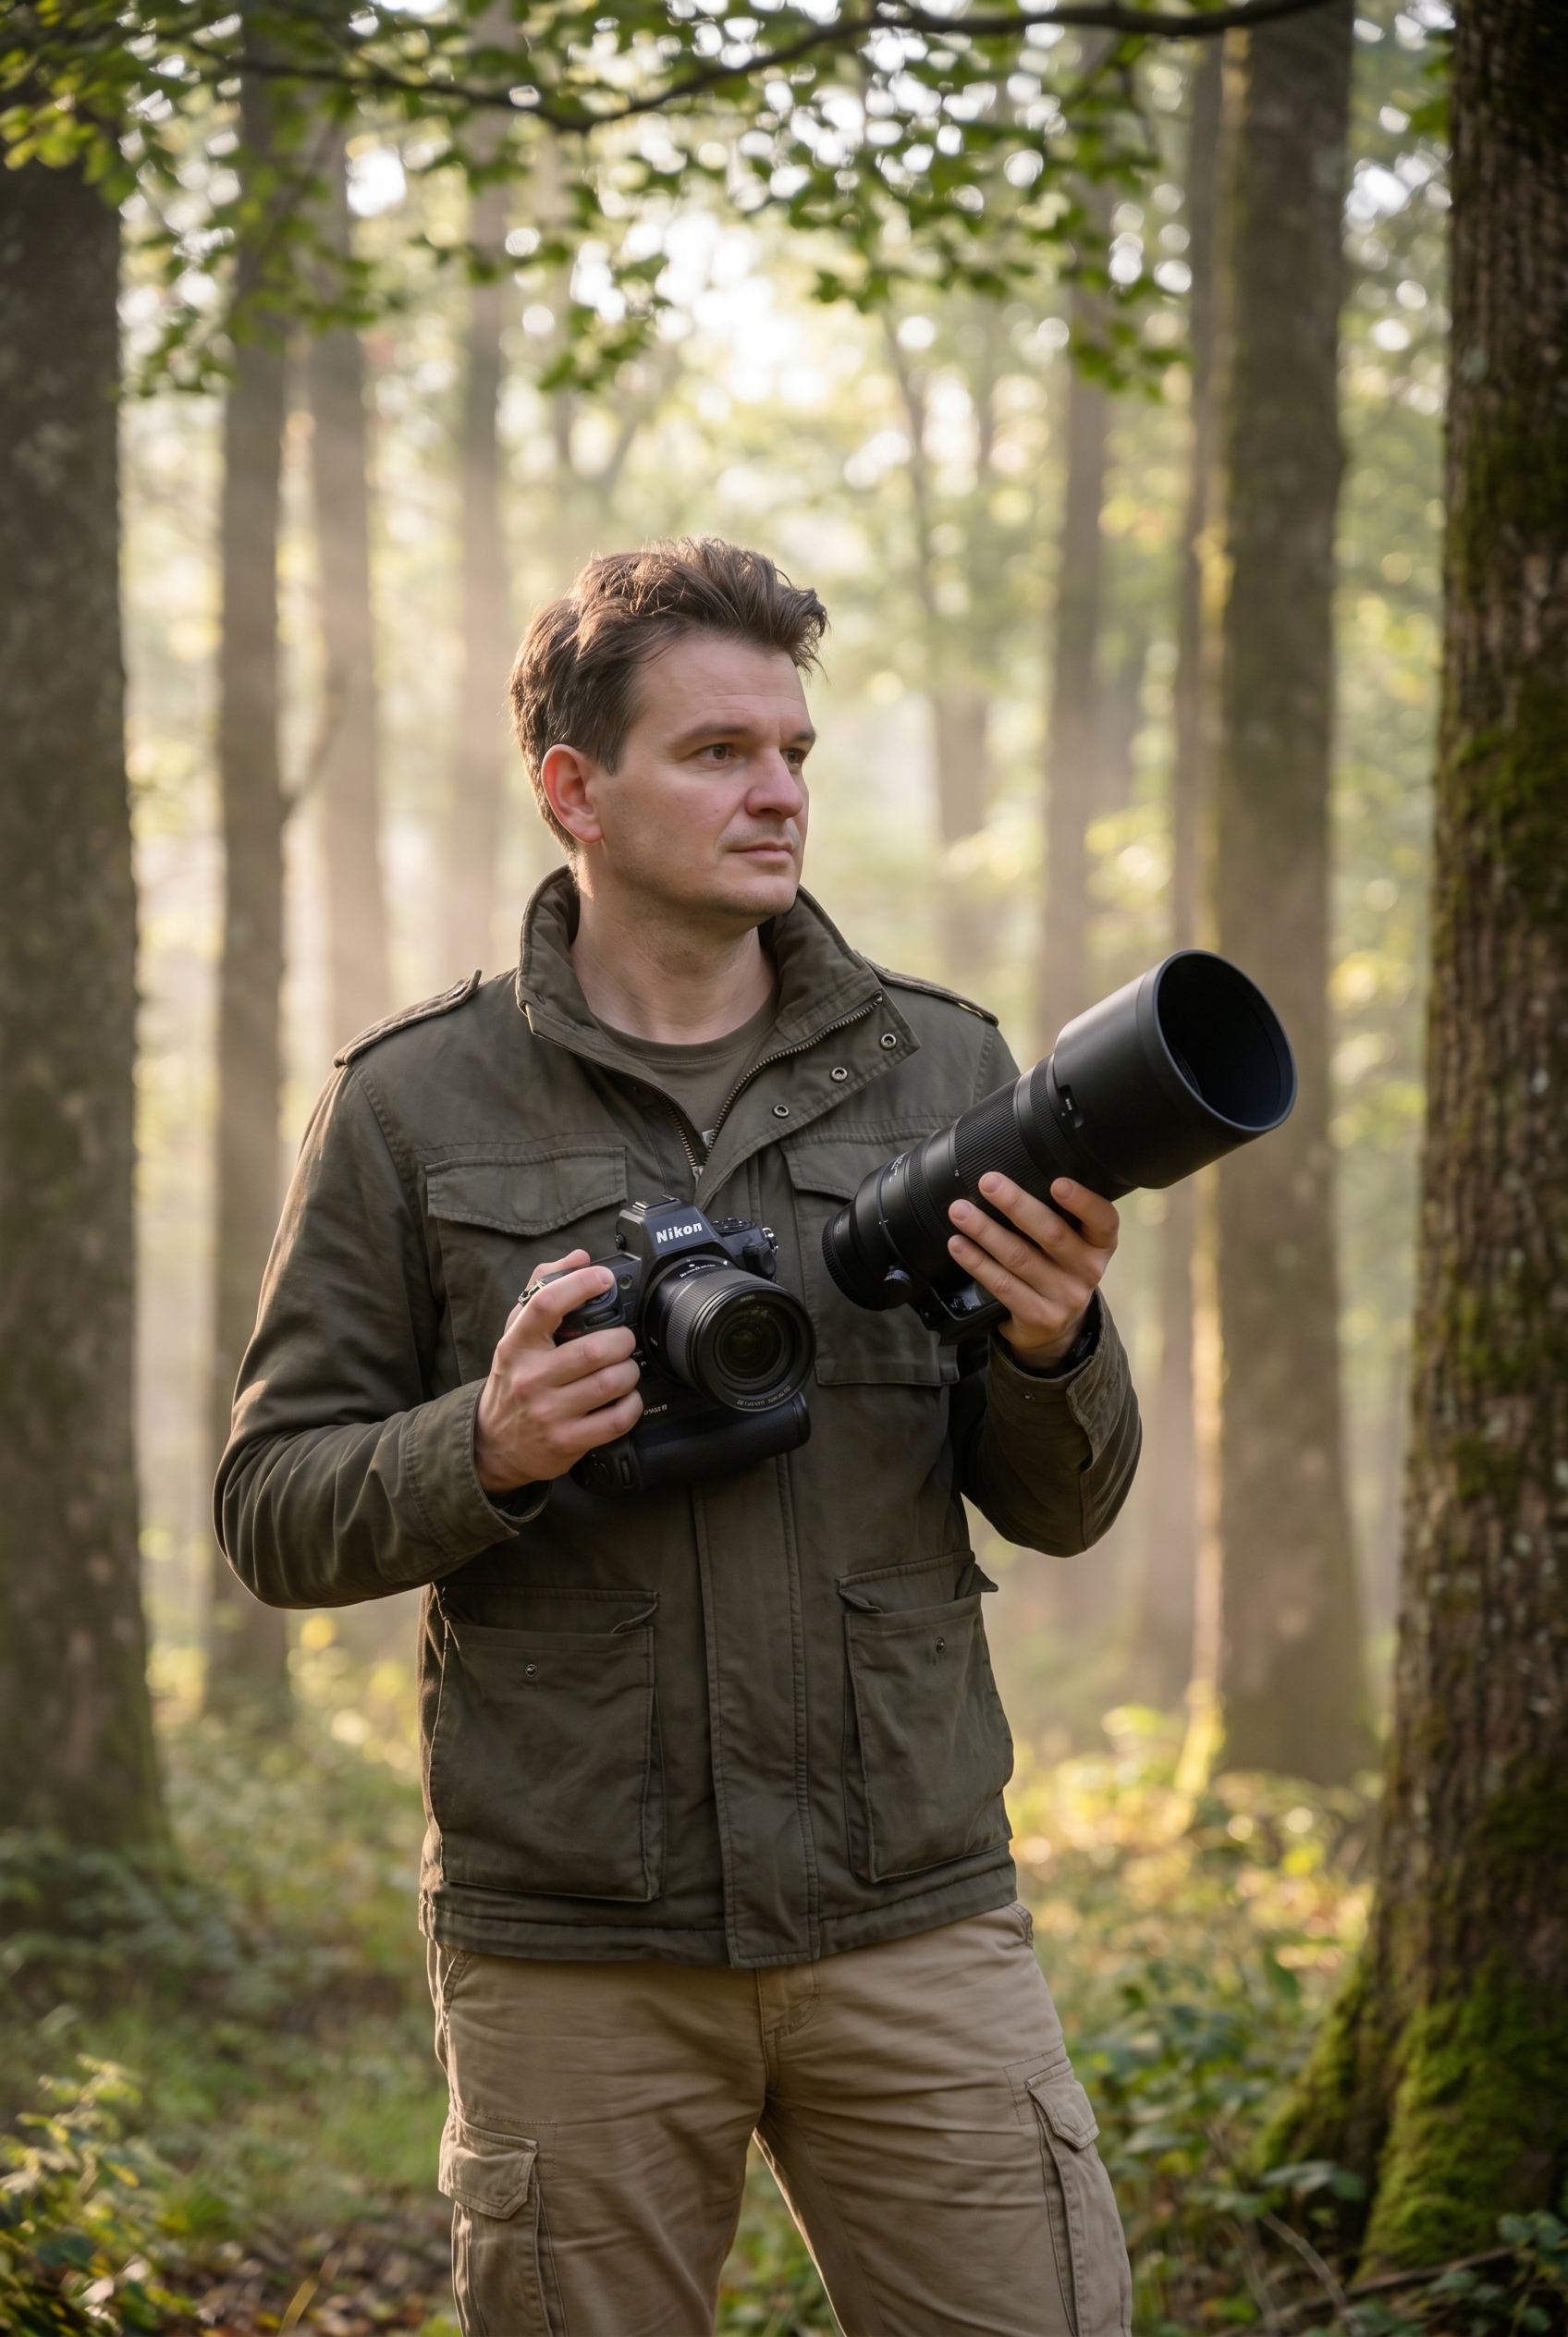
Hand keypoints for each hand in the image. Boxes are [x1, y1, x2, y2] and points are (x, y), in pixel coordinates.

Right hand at [472, 1249, 642, 1492]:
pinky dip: (631, 1405)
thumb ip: (543, 1290)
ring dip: (630, 1371)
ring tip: (625, 1367)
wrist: (494, 1444)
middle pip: (594, 1350)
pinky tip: (625, 1398)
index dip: (580, 1285)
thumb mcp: (516, 1336)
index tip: (603, 1278)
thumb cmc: (513, 1382)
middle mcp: (530, 1378)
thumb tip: (579, 1258)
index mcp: (517, 1346)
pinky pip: (616, 1419)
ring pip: (610, 1383)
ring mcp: (548, 1412)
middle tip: (624, 1339)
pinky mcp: (567, 1441)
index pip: (545, 1304)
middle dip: (622, 1340)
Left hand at [946, 1174, 1118, 1367]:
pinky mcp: (1038, 1316)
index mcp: (1101, 1245)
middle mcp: (1089, 1271)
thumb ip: (1059, 1215)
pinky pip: (1002, 1284)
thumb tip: (1012, 1177)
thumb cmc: (1059, 1268)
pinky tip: (958, 1244)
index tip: (1057, 1183)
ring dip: (985, 1230)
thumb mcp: (1075, 1244)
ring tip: (960, 1211)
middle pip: (1052, 1234)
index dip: (1083, 1201)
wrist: (1057, 1327)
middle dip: (1016, 1205)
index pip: (1103, 1220)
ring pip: (1019, 1258)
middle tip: (988, 1183)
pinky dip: (976, 1261)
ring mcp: (1065, 1297)